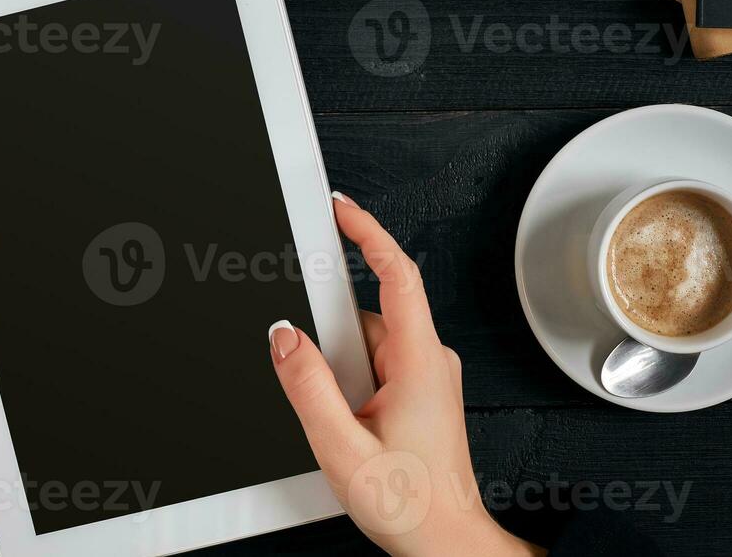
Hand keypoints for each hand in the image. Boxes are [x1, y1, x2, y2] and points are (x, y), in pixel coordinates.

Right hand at [269, 194, 542, 556]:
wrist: (446, 542)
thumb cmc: (412, 505)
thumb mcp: (343, 448)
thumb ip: (308, 387)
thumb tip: (284, 337)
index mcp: (419, 361)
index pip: (397, 273)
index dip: (368, 232)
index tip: (342, 207)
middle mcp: (428, 359)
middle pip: (368, 312)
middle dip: (330, 337)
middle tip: (321, 382)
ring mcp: (426, 375)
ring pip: (366, 342)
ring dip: (340, 369)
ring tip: (340, 421)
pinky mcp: (419, 391)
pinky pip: (374, 363)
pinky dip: (349, 380)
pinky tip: (346, 420)